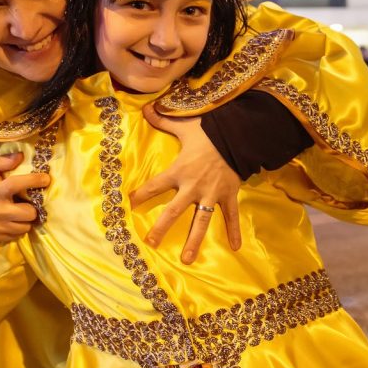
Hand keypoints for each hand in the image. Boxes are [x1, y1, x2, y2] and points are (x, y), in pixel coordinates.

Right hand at [0, 154, 49, 241]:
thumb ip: (1, 161)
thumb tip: (20, 156)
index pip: (16, 184)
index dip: (33, 181)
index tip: (46, 179)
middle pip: (28, 213)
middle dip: (33, 207)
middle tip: (30, 202)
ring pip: (26, 226)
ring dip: (27, 219)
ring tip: (22, 211)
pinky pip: (19, 235)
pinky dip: (19, 227)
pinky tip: (14, 220)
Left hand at [131, 105, 241, 264]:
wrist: (238, 135)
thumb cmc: (210, 132)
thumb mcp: (186, 126)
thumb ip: (164, 120)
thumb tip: (147, 108)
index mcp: (179, 171)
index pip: (155, 185)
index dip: (141, 195)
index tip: (129, 204)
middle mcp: (193, 187)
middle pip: (174, 211)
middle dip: (162, 227)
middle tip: (151, 243)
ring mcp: (212, 194)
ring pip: (201, 221)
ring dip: (194, 240)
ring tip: (187, 259)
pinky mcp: (228, 195)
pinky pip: (231, 215)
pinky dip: (234, 230)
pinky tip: (236, 248)